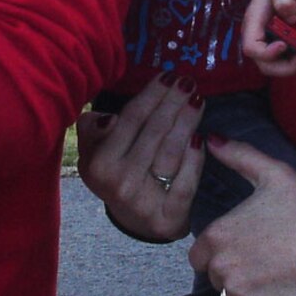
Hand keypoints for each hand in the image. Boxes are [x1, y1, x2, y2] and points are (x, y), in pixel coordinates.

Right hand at [74, 75, 204, 242]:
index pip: (131, 119)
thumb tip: (108, 118)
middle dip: (173, 102)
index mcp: (99, 164)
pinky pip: (186, 183)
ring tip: (197, 99)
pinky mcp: (169, 217)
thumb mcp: (94, 152)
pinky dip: (195, 159)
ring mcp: (145, 202)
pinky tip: (202, 139)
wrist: (135, 221)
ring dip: (187, 122)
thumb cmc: (117, 173)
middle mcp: (120, 183)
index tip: (169, 75)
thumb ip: (94, 129)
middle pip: (153, 132)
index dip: (151, 94)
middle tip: (188, 81)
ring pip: (171, 153)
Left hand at [189, 136, 295, 295]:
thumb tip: (212, 139)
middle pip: (214, 276)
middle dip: (233, 271)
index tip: (245, 247)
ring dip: (247, 289)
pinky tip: (283, 290)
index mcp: (217, 234)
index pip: (199, 254)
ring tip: (276, 275)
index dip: (219, 252)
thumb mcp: (273, 173)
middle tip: (265, 261)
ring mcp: (236, 292)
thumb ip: (238, 156)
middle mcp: (219, 265)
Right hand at [241, 0, 295, 76]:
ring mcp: (273, 46)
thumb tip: (290, 16)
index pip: (252, 49)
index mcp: (254, 24)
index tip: (284, 44)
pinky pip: (292, 64)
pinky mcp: (287, 50)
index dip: (267, 53)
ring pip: (280, 69)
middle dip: (287, 67)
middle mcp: (261, 39)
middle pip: (266, 66)